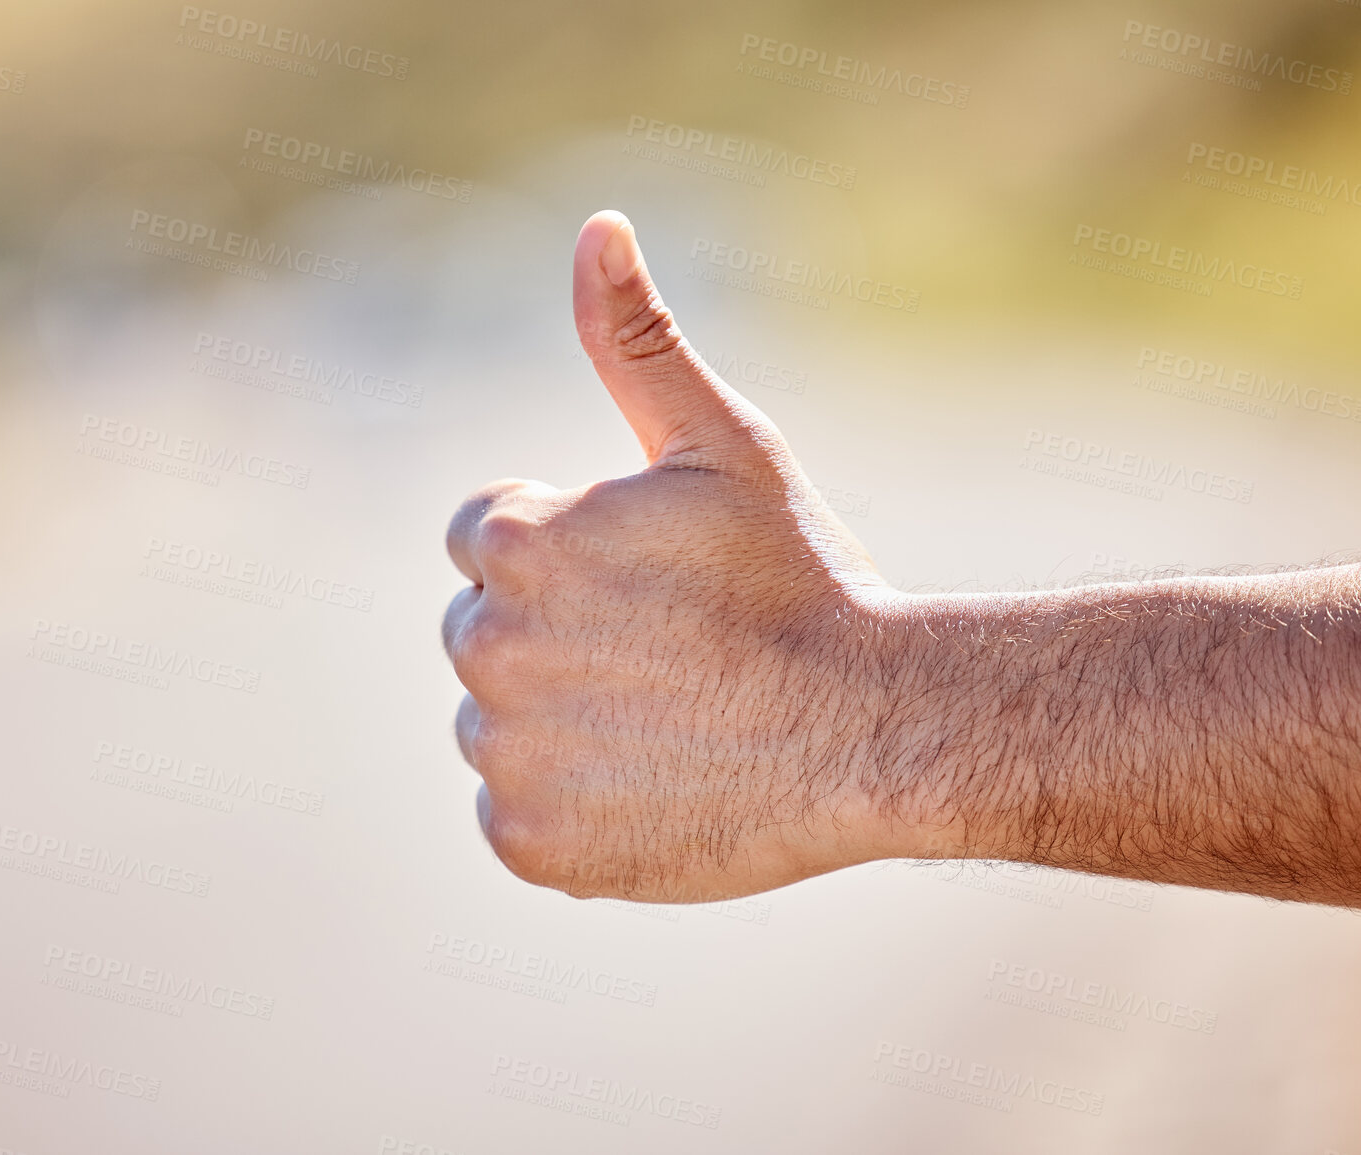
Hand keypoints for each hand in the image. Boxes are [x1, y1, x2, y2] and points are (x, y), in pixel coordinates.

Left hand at [442, 211, 912, 901]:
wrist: (875, 734)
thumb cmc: (802, 581)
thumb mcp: (725, 446)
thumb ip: (638, 343)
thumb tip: (595, 227)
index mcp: (518, 540)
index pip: (485, 537)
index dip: (571, 553)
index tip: (649, 581)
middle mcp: (489, 647)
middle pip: (484, 630)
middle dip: (555, 633)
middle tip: (668, 651)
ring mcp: (508, 755)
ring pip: (496, 724)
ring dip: (558, 720)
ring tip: (668, 717)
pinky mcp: (530, 845)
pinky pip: (515, 813)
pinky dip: (566, 805)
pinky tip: (653, 783)